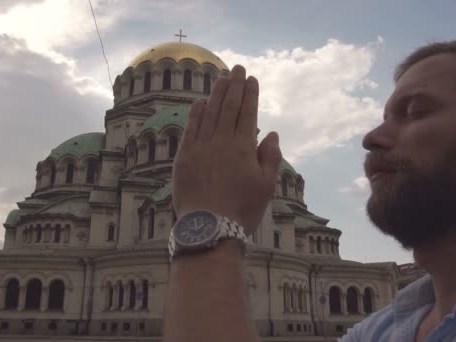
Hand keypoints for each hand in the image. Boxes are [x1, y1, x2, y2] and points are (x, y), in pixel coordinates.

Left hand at [172, 65, 281, 234]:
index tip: (252, 79)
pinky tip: (200, 102)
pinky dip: (196, 113)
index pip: (247, 112)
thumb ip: (270, 157)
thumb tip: (271, 134)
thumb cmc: (242, 209)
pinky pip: (190, 128)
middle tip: (237, 69)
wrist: (209, 228)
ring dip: (216, 94)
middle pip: (228, 107)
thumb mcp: (266, 187)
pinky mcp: (184, 157)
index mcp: (243, 148)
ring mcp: (200, 148)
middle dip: (234, 85)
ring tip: (221, 78)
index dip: (250, 93)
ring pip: (209, 113)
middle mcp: (221, 142)